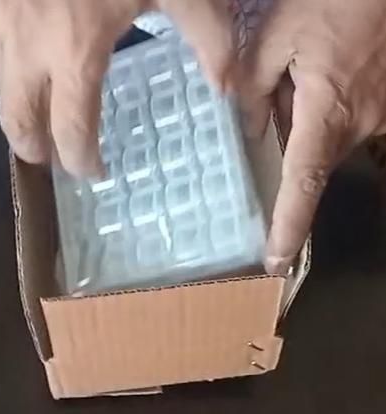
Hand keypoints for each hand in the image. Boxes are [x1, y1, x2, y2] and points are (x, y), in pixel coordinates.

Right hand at [0, 0, 236, 175]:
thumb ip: (207, 37)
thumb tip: (226, 89)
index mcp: (75, 51)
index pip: (71, 128)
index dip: (80, 158)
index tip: (91, 171)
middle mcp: (27, 48)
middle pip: (17, 120)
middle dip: (33, 147)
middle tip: (48, 156)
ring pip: (1, 82)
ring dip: (22, 101)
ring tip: (41, 106)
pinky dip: (8, 58)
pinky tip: (26, 51)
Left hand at [238, 0, 385, 273]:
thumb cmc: (332, 1)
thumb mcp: (276, 39)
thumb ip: (256, 91)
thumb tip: (252, 133)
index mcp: (327, 112)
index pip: (303, 183)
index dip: (289, 226)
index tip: (278, 261)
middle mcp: (359, 125)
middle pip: (312, 162)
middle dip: (291, 146)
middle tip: (284, 97)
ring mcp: (380, 117)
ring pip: (328, 142)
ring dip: (309, 123)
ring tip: (307, 74)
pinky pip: (347, 125)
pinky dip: (326, 113)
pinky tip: (325, 76)